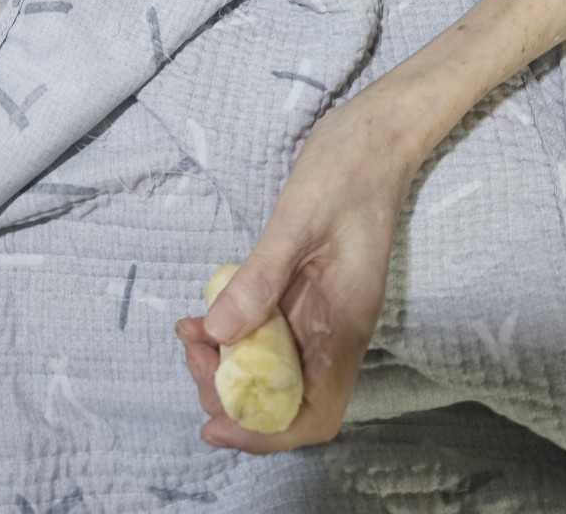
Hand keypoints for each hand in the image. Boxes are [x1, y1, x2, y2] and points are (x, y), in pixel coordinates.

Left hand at [175, 86, 422, 452]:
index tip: (214, 421)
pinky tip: (206, 312)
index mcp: (346, 324)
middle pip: (285, 399)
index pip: (313, 415)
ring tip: (189, 330)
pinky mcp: (308, 293)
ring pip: (273, 368)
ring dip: (227, 364)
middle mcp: (337, 330)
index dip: (263, 432)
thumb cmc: (347, 170)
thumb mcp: (298, 220)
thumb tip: (218, 333)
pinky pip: (269, 331)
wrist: (377, 133)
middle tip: (190, 347)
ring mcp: (323, 312)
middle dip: (230, 391)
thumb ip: (261, 278)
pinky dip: (234, 331)